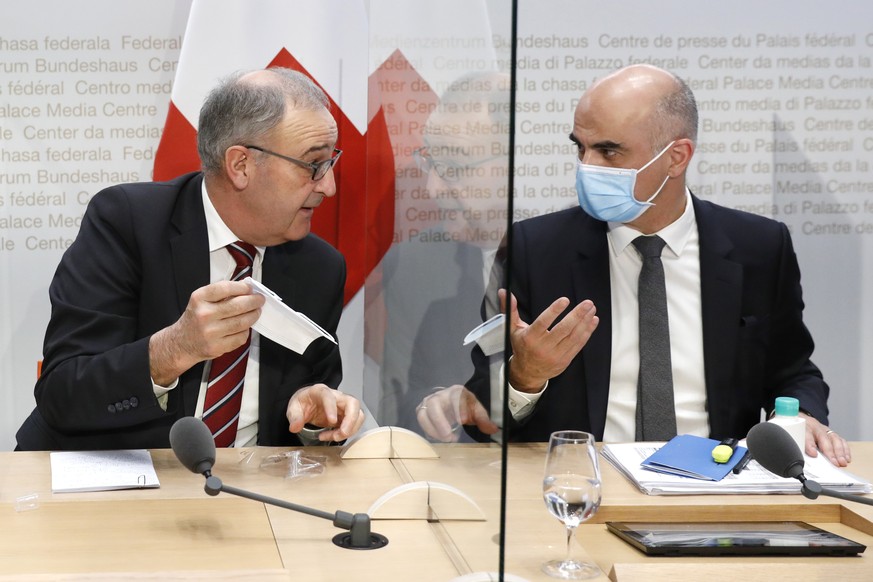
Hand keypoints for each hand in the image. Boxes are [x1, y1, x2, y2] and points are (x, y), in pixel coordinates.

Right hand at [149, 281, 264, 384]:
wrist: (181, 343)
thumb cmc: (195, 319)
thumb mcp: (201, 300)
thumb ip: (220, 293)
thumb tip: (245, 288)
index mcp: (199, 299)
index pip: (226, 288)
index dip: (242, 287)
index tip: (250, 288)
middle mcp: (204, 315)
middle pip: (237, 306)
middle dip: (253, 301)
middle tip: (259, 300)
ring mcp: (210, 333)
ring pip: (242, 322)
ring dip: (253, 315)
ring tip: (256, 311)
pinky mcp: (217, 347)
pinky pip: (240, 337)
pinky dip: (246, 331)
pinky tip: (245, 327)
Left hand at [287, 384, 364, 441]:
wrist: (308, 403)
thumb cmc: (303, 403)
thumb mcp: (293, 409)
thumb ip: (294, 417)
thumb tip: (295, 427)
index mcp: (320, 391)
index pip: (329, 397)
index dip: (332, 408)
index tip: (332, 421)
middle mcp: (336, 396)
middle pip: (352, 403)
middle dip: (351, 420)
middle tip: (342, 433)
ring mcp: (343, 405)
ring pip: (358, 414)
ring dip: (350, 428)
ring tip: (335, 437)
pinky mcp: (347, 414)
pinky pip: (355, 423)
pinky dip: (348, 432)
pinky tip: (335, 435)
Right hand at [415, 385, 497, 441]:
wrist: (456, 405)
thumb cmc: (467, 407)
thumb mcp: (477, 411)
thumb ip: (484, 420)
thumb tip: (494, 429)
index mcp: (456, 392)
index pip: (455, 397)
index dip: (458, 409)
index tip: (464, 421)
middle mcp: (440, 395)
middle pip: (434, 404)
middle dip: (440, 421)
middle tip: (449, 436)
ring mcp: (429, 402)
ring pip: (422, 413)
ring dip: (432, 428)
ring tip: (445, 439)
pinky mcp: (423, 411)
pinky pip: (421, 421)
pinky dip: (428, 431)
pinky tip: (440, 438)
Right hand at [501, 289, 598, 392]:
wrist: (528, 372)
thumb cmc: (522, 346)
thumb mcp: (513, 329)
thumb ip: (510, 310)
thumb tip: (505, 292)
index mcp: (530, 337)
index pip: (543, 322)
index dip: (554, 311)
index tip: (565, 300)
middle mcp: (543, 346)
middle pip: (563, 329)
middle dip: (577, 315)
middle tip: (587, 303)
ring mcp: (556, 355)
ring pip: (574, 337)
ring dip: (585, 322)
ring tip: (591, 309)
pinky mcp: (565, 360)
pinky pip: (578, 345)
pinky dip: (587, 332)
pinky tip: (592, 321)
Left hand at [803, 414, 850, 466]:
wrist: (802, 419)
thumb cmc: (799, 429)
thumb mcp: (794, 434)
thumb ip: (799, 444)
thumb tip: (804, 455)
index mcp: (804, 426)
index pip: (807, 434)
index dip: (810, 444)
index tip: (813, 454)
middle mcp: (817, 427)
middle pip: (825, 438)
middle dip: (830, 452)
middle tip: (834, 462)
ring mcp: (826, 430)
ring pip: (835, 439)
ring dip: (840, 452)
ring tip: (842, 462)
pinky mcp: (832, 434)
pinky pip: (841, 441)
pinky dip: (845, 450)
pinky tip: (847, 458)